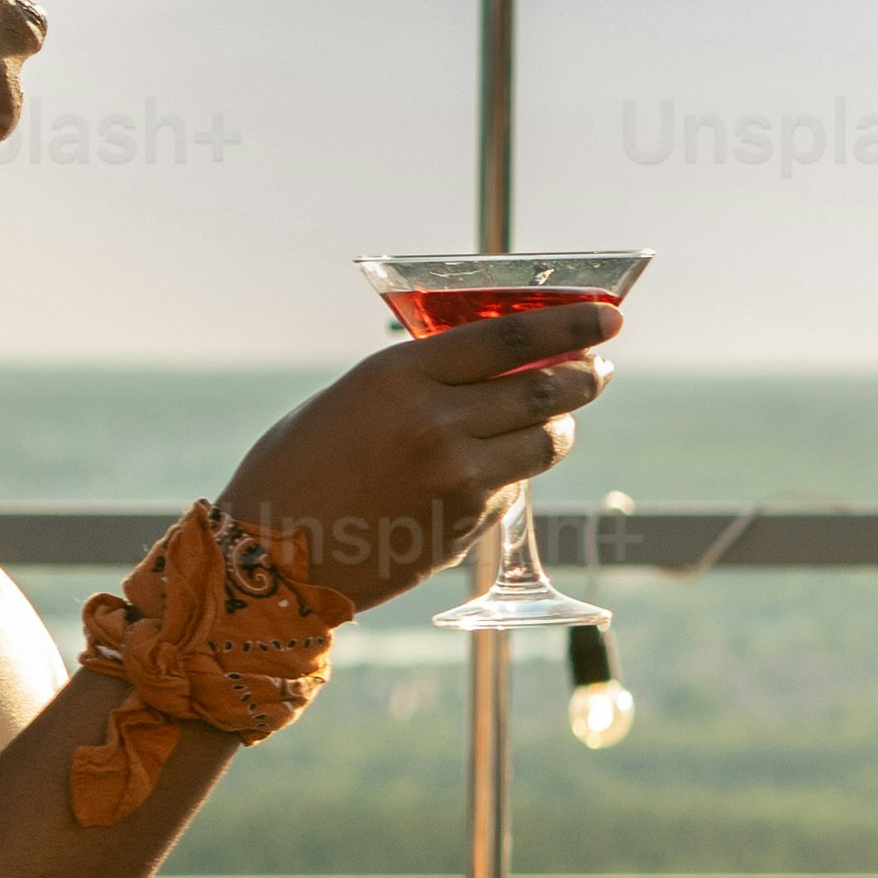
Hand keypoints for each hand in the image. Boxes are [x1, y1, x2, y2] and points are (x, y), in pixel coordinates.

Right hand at [220, 297, 615, 607]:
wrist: (272, 558)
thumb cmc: (299, 470)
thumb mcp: (353, 400)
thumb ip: (422, 383)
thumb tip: (493, 370)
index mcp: (398, 375)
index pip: (507, 339)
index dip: (568, 327)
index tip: (605, 319)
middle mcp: (436, 421)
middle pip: (543, 390)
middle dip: (582, 378)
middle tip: (596, 370)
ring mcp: (458, 475)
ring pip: (543, 442)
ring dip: (558, 427)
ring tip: (558, 417)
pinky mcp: (467, 521)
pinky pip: (512, 486)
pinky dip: (514, 473)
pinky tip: (493, 469)